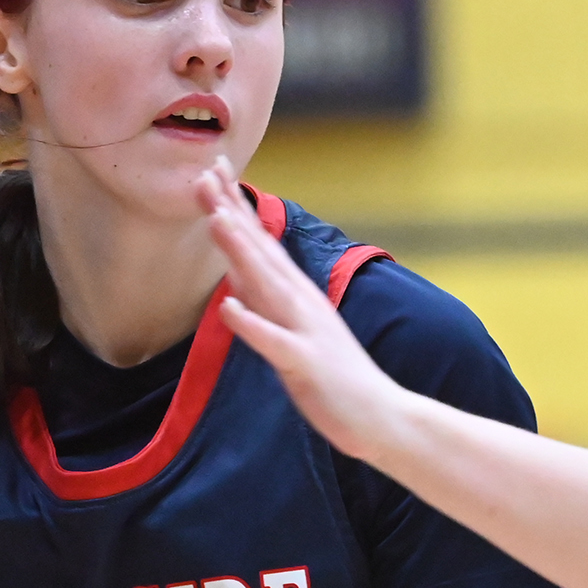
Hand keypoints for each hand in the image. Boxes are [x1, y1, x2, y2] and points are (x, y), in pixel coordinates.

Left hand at [191, 158, 414, 462]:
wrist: (382, 416)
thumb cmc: (336, 378)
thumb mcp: (294, 331)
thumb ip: (267, 303)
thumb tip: (236, 276)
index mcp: (297, 296)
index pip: (261, 244)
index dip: (235, 207)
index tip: (212, 171)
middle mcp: (301, 304)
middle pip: (260, 252)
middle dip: (231, 212)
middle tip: (204, 173)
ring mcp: (305, 331)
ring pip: (267, 285)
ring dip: (241, 252)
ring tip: (215, 219)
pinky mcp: (306, 364)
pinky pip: (274, 343)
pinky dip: (251, 324)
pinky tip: (229, 307)